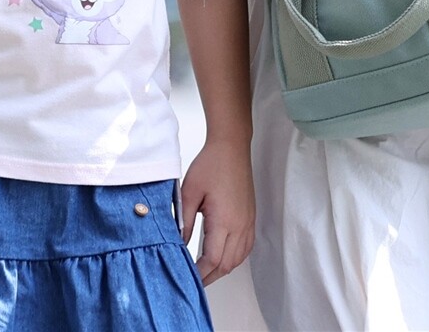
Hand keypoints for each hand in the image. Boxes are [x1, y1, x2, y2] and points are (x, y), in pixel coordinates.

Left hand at [179, 137, 254, 285]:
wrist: (231, 147)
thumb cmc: (210, 165)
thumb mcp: (188, 194)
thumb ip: (183, 223)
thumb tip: (178, 246)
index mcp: (224, 220)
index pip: (212, 260)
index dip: (199, 274)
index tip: (186, 278)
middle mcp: (240, 224)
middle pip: (227, 264)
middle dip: (210, 276)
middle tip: (193, 281)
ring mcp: (248, 221)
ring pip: (239, 258)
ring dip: (222, 269)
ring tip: (205, 272)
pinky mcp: (250, 216)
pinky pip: (246, 247)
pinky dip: (234, 258)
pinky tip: (223, 257)